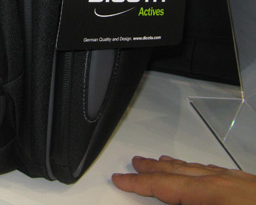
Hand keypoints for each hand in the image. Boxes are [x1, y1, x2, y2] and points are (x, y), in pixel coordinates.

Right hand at [112, 155, 255, 204]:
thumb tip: (170, 200)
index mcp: (219, 196)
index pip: (170, 188)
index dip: (141, 184)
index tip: (120, 179)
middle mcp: (231, 185)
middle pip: (184, 173)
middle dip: (156, 170)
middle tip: (135, 163)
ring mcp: (246, 185)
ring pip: (203, 170)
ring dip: (178, 167)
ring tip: (161, 163)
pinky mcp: (255, 187)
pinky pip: (221, 174)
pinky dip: (203, 171)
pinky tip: (204, 173)